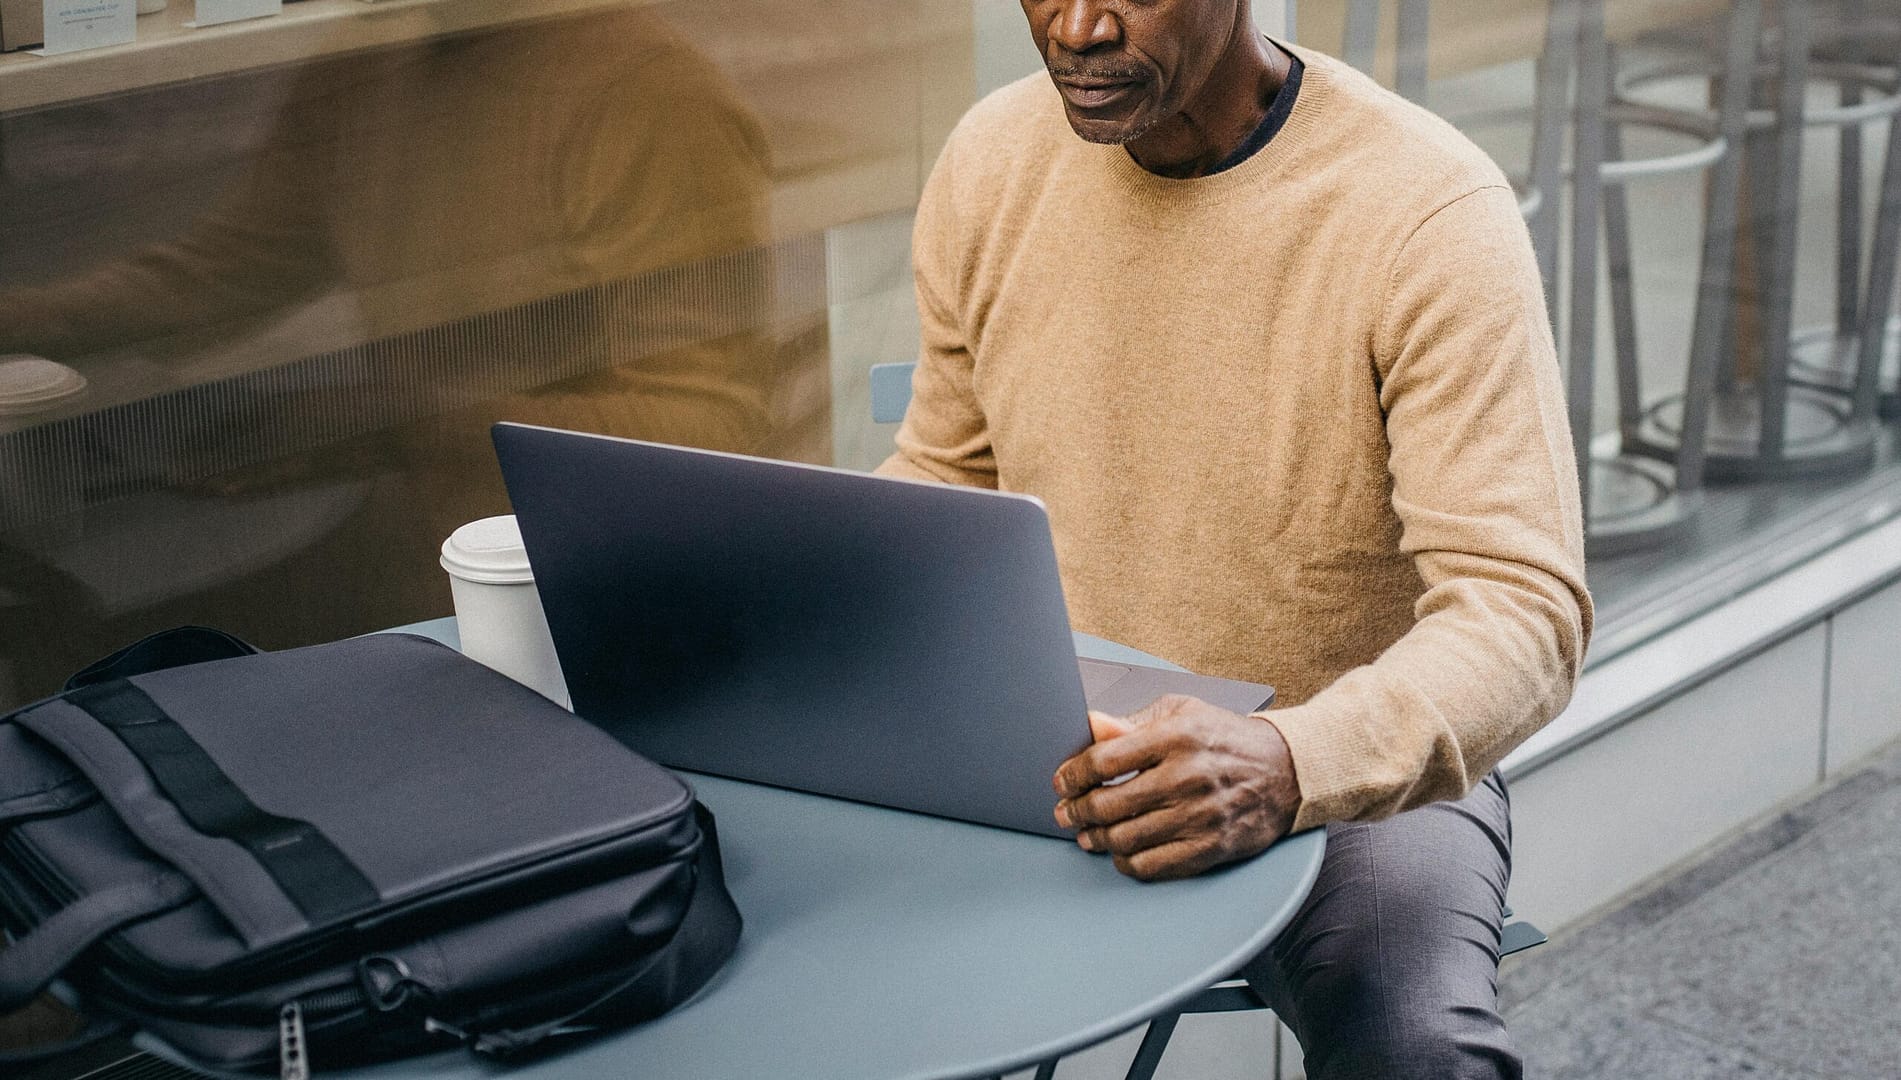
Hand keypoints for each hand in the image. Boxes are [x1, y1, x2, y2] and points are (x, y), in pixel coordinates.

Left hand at [1052, 695, 1299, 880]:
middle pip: (1109, 803)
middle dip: (1076, 811)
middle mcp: (1187, 777)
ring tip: (1087, 834)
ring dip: (1096, 839)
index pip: (1106, 759)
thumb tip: (1089, 725)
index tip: (1062, 781)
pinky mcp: (1211, 847)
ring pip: (1126, 838)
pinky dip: (1127, 863)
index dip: (1073, 774)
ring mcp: (1199, 816)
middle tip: (1066, 812)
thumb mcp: (1183, 712)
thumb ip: (1132, 722)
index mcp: (1177, 736)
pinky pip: (1154, 866)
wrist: (1287, 771)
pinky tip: (1120, 853)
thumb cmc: (1228, 738)